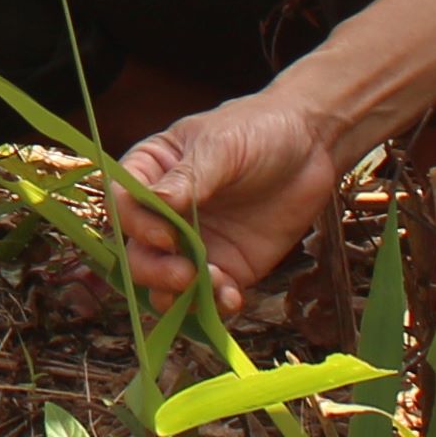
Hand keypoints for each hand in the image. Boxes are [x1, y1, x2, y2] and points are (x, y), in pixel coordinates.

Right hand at [116, 89, 345, 311]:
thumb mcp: (221, 146)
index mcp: (151, 174)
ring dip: (180, 296)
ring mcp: (194, 244)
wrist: (311, 145)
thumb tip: (157, 202)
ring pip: (167, 284)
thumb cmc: (258, 130)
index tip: (166, 235)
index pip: (123, 205)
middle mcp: (165, 215)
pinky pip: (210, 296)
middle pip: (137, 253)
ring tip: (214, 287)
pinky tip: (232, 299)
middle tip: (185, 274)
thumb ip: (190, 178)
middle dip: (155, 271)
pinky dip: (215, 305)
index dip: (136, 226)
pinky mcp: (228, 266)